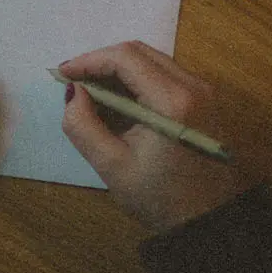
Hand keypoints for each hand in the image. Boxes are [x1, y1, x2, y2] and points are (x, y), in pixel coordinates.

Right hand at [60, 41, 250, 232]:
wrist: (208, 220)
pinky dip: (136, 81)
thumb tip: (73, 92)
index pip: (125, 58)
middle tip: (73, 82)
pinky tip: (117, 103)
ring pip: (152, 61)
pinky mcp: (203, 100)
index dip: (89, 60)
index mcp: (173, 101)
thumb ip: (83, 125)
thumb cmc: (160, 198)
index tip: (62, 73)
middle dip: (102, 62)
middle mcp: (193, 85)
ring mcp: (202, 91)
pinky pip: (164, 76)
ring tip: (91, 94)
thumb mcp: (112, 166)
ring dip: (119, 71)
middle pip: (140, 52)